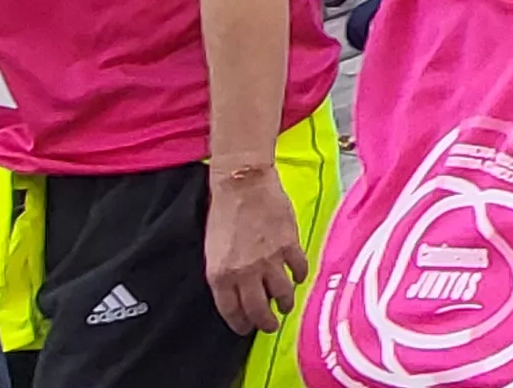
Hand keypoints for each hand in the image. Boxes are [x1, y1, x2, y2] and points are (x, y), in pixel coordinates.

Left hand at [202, 169, 308, 335]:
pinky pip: (299, 270)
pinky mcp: (289, 245)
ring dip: (285, 303)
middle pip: (259, 310)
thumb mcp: (213, 250)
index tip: (246, 328)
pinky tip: (296, 276)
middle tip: (270, 325)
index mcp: (221, 275)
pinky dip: (299, 277)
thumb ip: (225, 275)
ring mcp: (269, 260)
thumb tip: (239, 292)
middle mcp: (245, 272)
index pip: (232, 311)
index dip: (240, 324)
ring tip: (285, 304)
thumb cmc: (224, 213)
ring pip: (282, 295)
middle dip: (265, 323)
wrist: (242, 183)